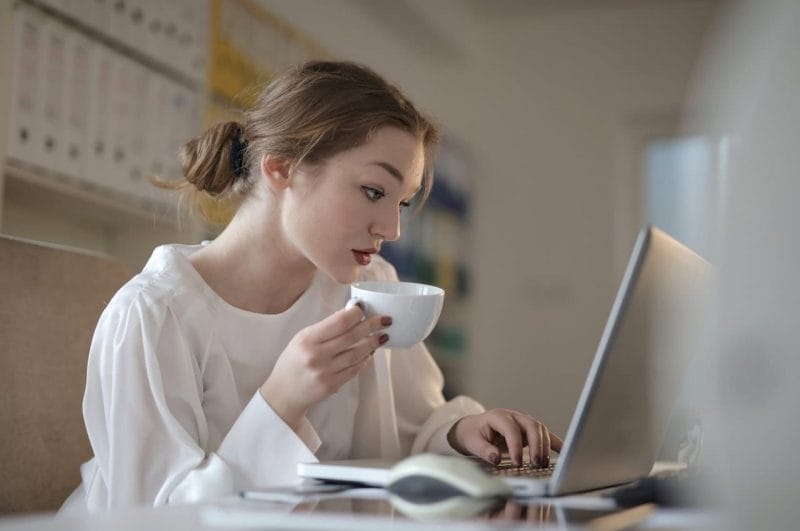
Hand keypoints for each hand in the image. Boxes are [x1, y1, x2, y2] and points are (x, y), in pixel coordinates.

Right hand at [260, 305, 390, 430]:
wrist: (283, 393)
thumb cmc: (293, 362)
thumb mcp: (302, 339)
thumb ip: (325, 328)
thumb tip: (351, 314)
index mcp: (307, 340)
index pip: (339, 322)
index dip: (356, 314)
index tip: (365, 309)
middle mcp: (317, 356)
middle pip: (352, 337)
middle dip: (372, 326)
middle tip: (385, 320)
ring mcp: (326, 373)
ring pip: (358, 354)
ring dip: (373, 343)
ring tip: (382, 336)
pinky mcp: (333, 385)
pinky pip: (355, 369)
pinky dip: (365, 359)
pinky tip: (369, 352)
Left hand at [447, 408, 562, 466]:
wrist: (473, 428)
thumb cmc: (473, 434)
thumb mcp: (472, 442)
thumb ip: (484, 450)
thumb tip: (496, 458)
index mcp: (498, 416)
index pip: (511, 429)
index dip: (516, 445)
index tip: (517, 462)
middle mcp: (513, 416)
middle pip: (531, 425)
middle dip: (536, 444)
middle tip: (536, 463)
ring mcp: (523, 421)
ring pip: (540, 429)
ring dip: (544, 446)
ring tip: (542, 464)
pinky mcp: (529, 430)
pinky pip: (545, 434)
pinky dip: (556, 443)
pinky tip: (566, 452)